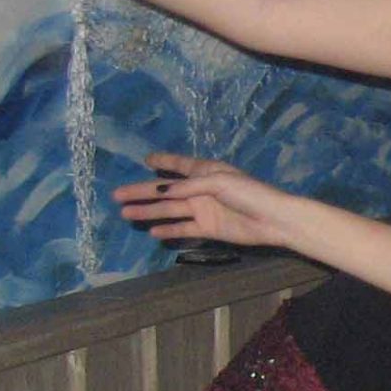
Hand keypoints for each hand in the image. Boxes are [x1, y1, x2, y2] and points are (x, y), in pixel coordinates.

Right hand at [113, 153, 301, 249]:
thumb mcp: (218, 182)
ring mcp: (203, 210)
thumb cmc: (250, 194)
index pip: (178, 165)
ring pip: (169, 210)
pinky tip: (153, 231)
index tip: (145, 159)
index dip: (162, 161)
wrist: (274, 220)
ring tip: (125, 213)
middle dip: (141, 192)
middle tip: (116, 195)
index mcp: (205, 172)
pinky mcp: (209, 229)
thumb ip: (188, 186)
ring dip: (148, 212)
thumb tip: (161, 191)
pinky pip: (184, 229)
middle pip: (165, 191)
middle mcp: (200, 190)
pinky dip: (169, 230)